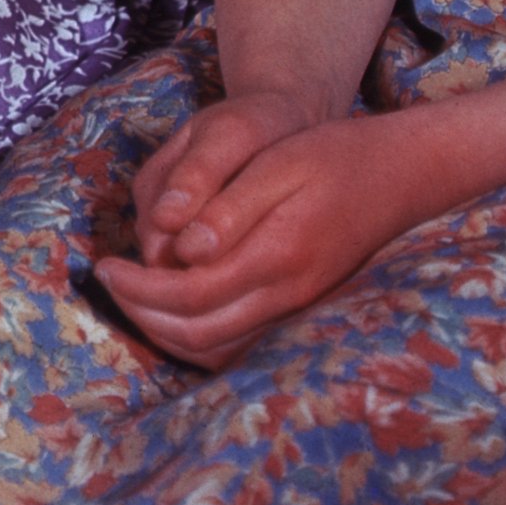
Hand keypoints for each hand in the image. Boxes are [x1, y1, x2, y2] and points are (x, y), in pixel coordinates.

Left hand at [98, 103, 433, 368]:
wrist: (398, 176)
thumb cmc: (333, 156)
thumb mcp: (278, 163)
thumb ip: (230, 209)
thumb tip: (184, 250)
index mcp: (274, 254)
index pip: (188, 293)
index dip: (138, 287)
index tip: (106, 265)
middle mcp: (284, 295)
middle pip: (195, 333)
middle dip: (143, 314)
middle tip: (111, 281)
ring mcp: (294, 307)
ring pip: (217, 348)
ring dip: (166, 332)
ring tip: (135, 295)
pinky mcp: (298, 308)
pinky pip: (238, 344)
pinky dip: (198, 337)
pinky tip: (177, 307)